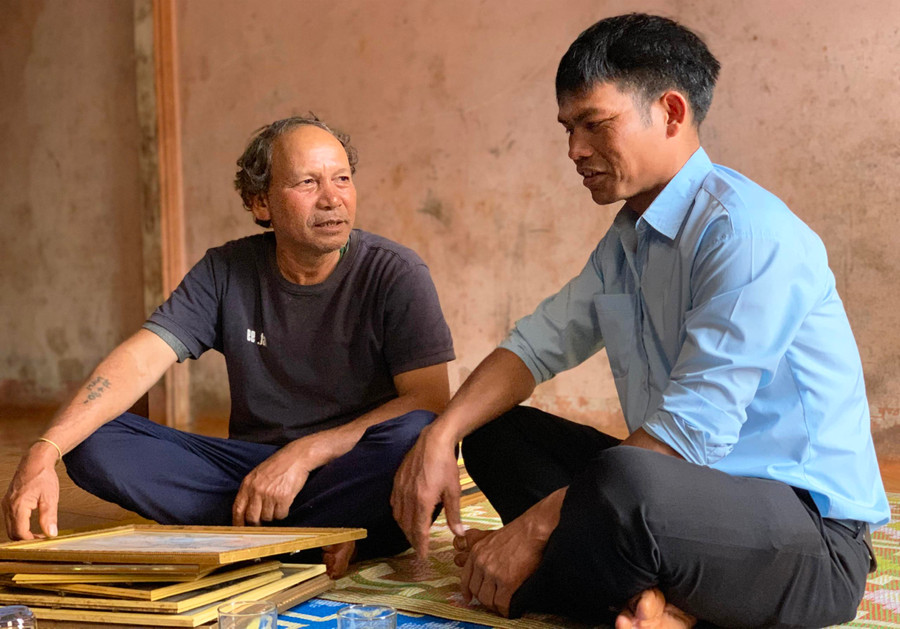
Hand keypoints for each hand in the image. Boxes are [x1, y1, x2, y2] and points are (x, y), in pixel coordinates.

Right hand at [2, 443, 60, 539]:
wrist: (35, 461)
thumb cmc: (43, 476)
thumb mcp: (50, 497)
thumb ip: (49, 517)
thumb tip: (51, 534)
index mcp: (18, 506)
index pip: (20, 533)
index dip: (31, 540)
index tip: (44, 540)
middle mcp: (8, 506)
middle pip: (12, 533)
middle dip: (26, 539)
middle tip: (42, 538)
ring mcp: (6, 504)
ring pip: (10, 527)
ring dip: (22, 533)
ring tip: (38, 533)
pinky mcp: (8, 502)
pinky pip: (10, 519)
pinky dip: (19, 525)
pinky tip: (31, 524)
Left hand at [232, 443, 311, 525]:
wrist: (296, 457)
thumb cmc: (278, 465)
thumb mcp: (257, 475)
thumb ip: (250, 490)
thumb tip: (245, 511)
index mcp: (248, 484)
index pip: (237, 509)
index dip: (238, 522)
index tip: (241, 529)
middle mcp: (257, 490)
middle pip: (252, 518)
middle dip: (257, 523)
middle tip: (262, 523)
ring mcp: (270, 494)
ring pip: (267, 518)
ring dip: (272, 516)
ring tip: (277, 504)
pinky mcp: (283, 497)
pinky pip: (280, 515)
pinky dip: (283, 513)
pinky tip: (285, 503)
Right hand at [391, 424, 462, 558]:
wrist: (433, 441)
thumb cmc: (446, 465)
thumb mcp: (453, 491)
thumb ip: (454, 514)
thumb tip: (459, 534)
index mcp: (423, 501)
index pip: (419, 530)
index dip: (421, 545)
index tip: (422, 556)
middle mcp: (408, 497)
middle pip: (407, 526)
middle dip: (412, 539)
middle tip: (419, 547)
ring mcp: (400, 488)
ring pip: (398, 516)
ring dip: (404, 528)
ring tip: (412, 534)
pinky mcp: (396, 481)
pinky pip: (393, 503)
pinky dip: (398, 514)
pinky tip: (404, 515)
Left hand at [454, 488, 565, 616]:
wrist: (533, 529)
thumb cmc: (519, 533)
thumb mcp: (493, 539)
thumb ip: (485, 554)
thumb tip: (487, 571)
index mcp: (476, 552)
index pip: (466, 579)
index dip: (467, 592)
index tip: (470, 598)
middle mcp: (481, 562)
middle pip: (476, 591)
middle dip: (484, 600)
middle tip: (493, 603)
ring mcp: (493, 572)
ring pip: (487, 600)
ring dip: (495, 606)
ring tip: (503, 607)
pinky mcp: (508, 581)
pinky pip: (502, 603)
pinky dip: (506, 610)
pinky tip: (511, 609)